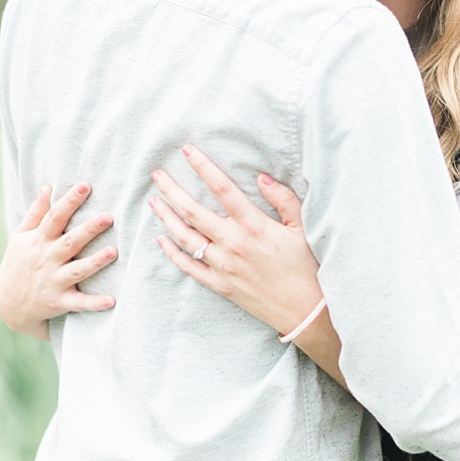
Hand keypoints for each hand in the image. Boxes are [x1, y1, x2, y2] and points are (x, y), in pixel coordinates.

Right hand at [0, 183, 117, 338]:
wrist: (6, 304)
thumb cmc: (18, 264)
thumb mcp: (20, 237)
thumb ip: (36, 213)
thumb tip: (48, 187)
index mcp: (39, 240)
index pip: (55, 217)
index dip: (69, 201)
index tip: (85, 186)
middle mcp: (46, 259)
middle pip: (70, 242)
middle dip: (88, 229)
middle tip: (108, 217)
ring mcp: (53, 281)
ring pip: (77, 270)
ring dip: (95, 262)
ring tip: (114, 251)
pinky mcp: (58, 302)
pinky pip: (78, 303)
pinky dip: (94, 303)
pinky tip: (111, 301)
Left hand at [150, 145, 321, 336]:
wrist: (304, 310)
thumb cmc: (305, 266)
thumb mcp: (301, 227)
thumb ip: (283, 199)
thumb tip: (261, 177)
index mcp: (253, 225)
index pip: (223, 189)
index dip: (203, 167)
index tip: (187, 151)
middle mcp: (233, 244)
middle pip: (193, 211)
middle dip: (172, 190)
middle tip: (157, 175)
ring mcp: (222, 266)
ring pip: (185, 237)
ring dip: (166, 217)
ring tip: (154, 201)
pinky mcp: (219, 285)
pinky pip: (188, 267)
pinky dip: (172, 253)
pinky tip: (162, 239)